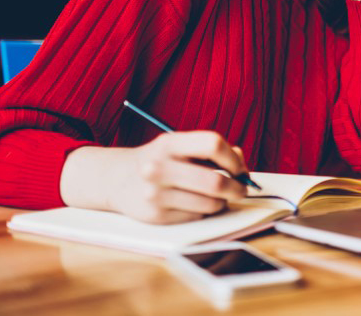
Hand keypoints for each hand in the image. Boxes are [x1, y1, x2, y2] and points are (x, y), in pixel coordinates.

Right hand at [61, 131, 248, 223]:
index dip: (234, 158)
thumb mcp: (181, 145)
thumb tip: (241, 164)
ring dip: (221, 201)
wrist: (119, 179)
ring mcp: (155, 194)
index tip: (240, 168)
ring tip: (216, 196)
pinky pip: (197, 217)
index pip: (213, 144)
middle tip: (241, 189)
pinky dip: (204, 211)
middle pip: (214, 181)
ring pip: (210, 203)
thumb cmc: (162, 160)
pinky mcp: (156, 216)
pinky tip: (195, 203)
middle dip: (236, 187)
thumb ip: (213, 151)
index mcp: (170, 143)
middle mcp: (159, 167)